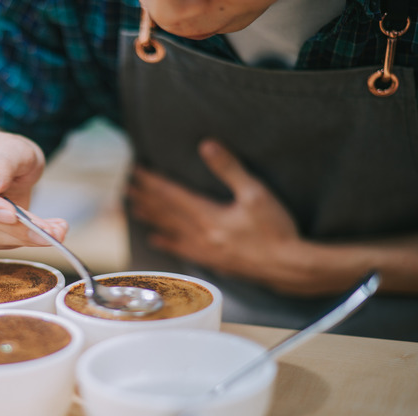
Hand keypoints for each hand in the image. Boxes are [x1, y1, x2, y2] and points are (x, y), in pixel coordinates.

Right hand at [0, 123, 67, 250]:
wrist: (2, 165)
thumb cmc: (5, 151)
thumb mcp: (15, 147)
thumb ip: (3, 162)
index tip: (12, 214)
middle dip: (13, 228)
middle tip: (52, 230)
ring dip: (19, 238)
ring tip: (54, 231)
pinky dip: (14, 242)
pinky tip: (37, 234)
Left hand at [128, 139, 312, 293]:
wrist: (290, 268)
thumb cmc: (276, 230)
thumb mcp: (256, 193)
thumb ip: (229, 169)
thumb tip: (207, 146)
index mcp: (209, 216)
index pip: (172, 195)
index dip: (152, 182)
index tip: (136, 173)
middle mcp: (201, 234)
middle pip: (165, 213)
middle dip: (145, 199)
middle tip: (127, 189)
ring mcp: (205, 250)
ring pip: (170, 231)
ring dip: (151, 219)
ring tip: (133, 210)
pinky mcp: (213, 261)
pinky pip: (182, 249)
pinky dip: (167, 243)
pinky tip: (157, 240)